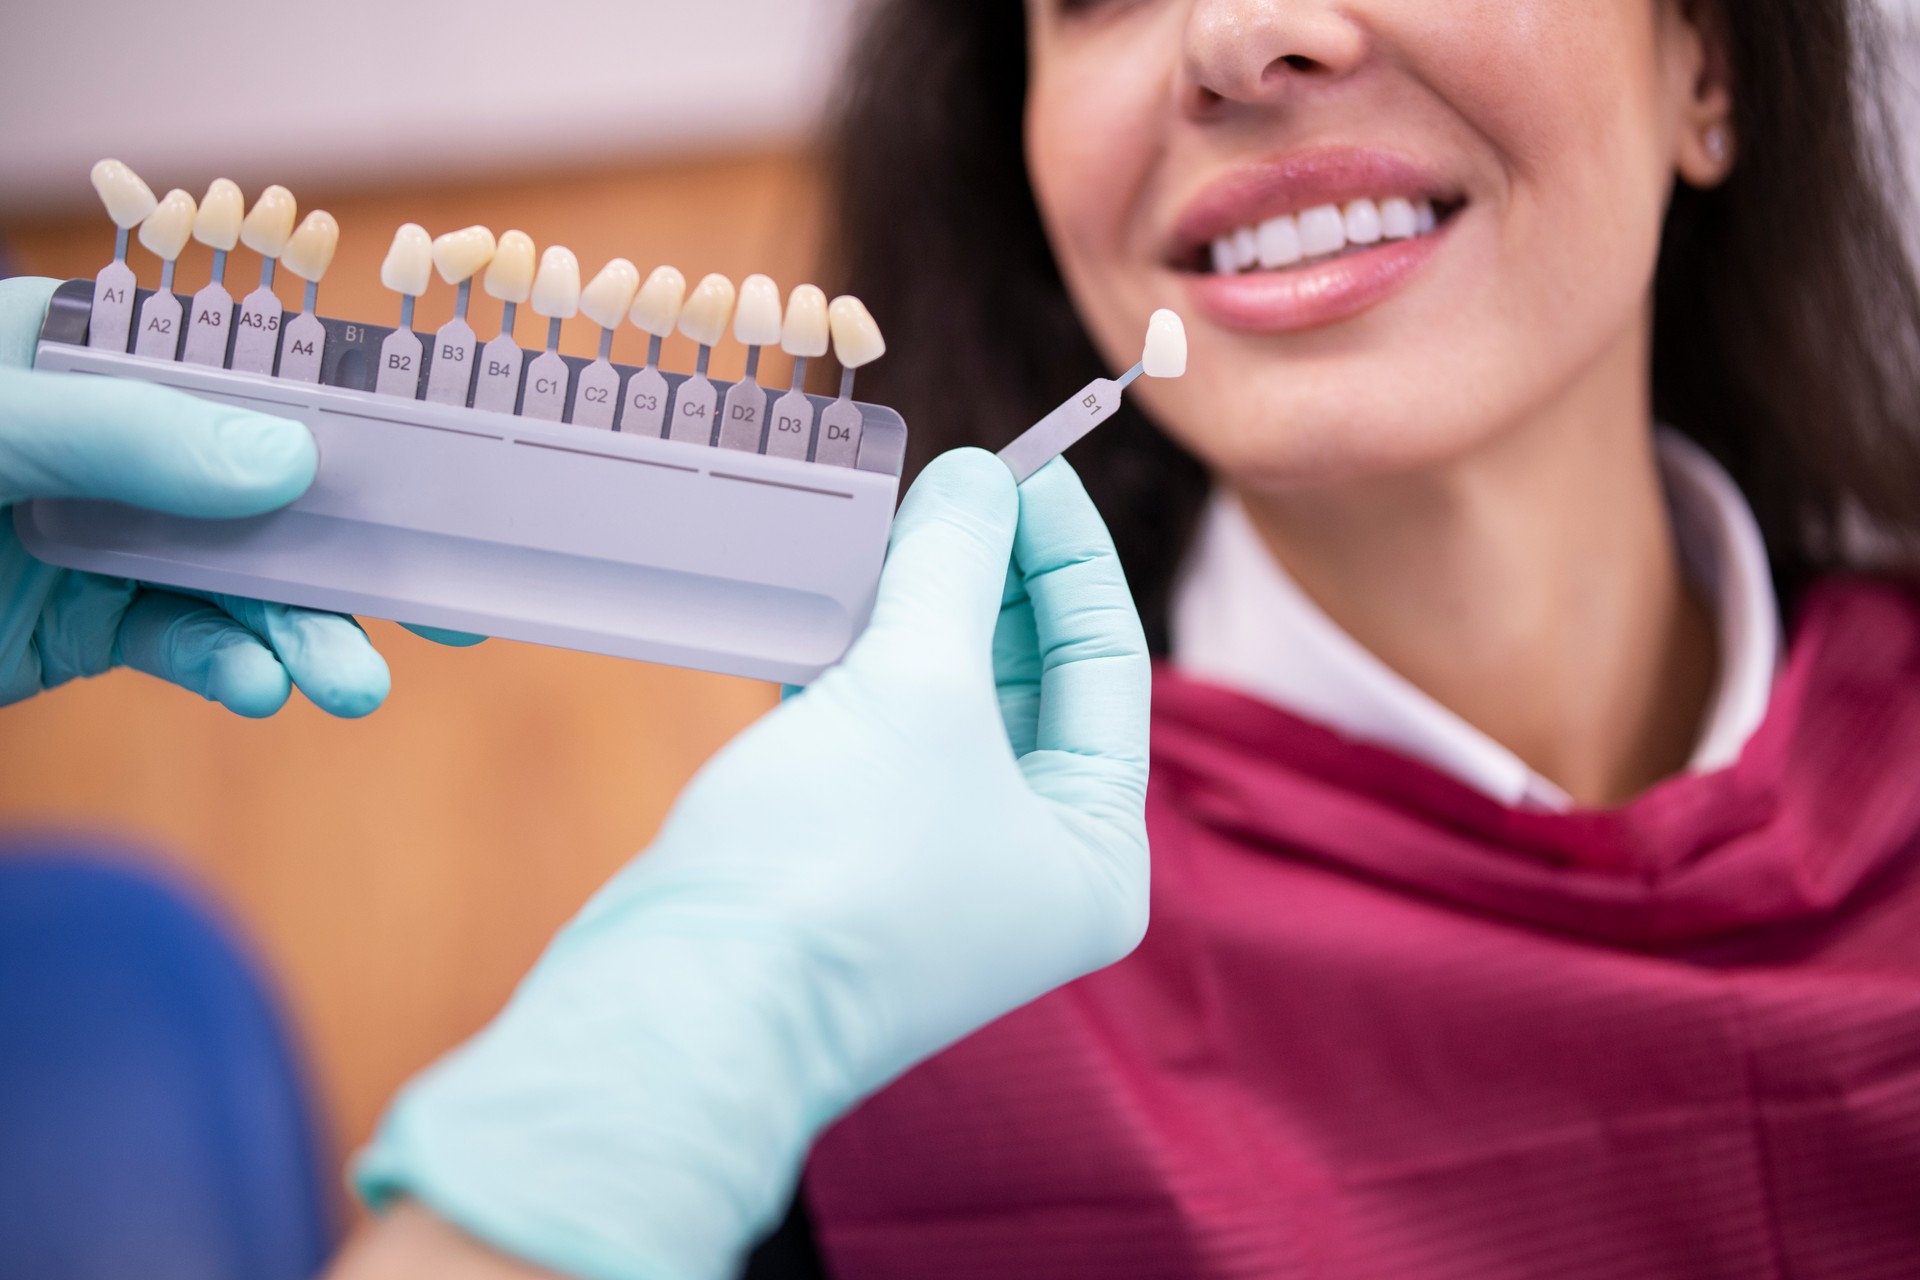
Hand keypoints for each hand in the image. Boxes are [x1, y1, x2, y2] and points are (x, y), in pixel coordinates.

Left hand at [1, 275, 426, 716]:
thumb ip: (123, 433)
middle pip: (273, 488)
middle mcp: (120, 439)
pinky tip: (259, 687)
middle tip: (446, 614)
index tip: (445, 455)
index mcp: (92, 350)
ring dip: (307, 633)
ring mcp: (111, 532)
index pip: (246, 359)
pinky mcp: (92, 620)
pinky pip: (184, 641)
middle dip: (356, 554)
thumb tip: (288, 460)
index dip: (350, 405)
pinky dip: (230, 666)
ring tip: (351, 684)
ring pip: (243, 580)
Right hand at [353, 449, 1151, 1279]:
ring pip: (942, 706)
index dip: (1068, 553)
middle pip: (1028, 682)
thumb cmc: (833, 861)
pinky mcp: (844, 865)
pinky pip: (873, 737)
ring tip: (891, 523)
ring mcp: (932, 873)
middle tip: (950, 485)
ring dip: (916, 614)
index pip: (1107, 664)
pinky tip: (829, 601)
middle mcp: (1026, 871)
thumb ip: (954, 568)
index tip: (1030, 465)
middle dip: (987, 578)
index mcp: (1093, 853)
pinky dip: (856, 667)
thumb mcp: (918, 688)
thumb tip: (978, 477)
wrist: (684, 1001)